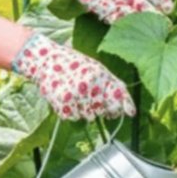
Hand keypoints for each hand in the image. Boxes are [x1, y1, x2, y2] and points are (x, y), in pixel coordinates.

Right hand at [12, 33, 134, 120]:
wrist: (45, 60)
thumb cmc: (74, 64)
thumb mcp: (97, 68)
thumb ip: (115, 86)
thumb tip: (131, 110)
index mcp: (99, 75)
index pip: (117, 100)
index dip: (119, 107)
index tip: (118, 111)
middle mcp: (87, 87)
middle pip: (102, 112)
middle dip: (99, 107)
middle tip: (89, 95)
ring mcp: (74, 97)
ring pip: (88, 117)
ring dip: (84, 109)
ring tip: (76, 94)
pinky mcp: (62, 105)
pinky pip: (73, 117)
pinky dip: (71, 111)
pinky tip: (67, 97)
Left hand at [46, 0, 173, 23]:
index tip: (169, 7)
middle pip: (138, 3)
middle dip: (151, 13)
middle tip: (165, 23)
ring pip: (126, 10)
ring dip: (136, 18)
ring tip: (148, 26)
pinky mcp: (95, 5)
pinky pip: (107, 13)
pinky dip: (115, 18)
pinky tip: (124, 23)